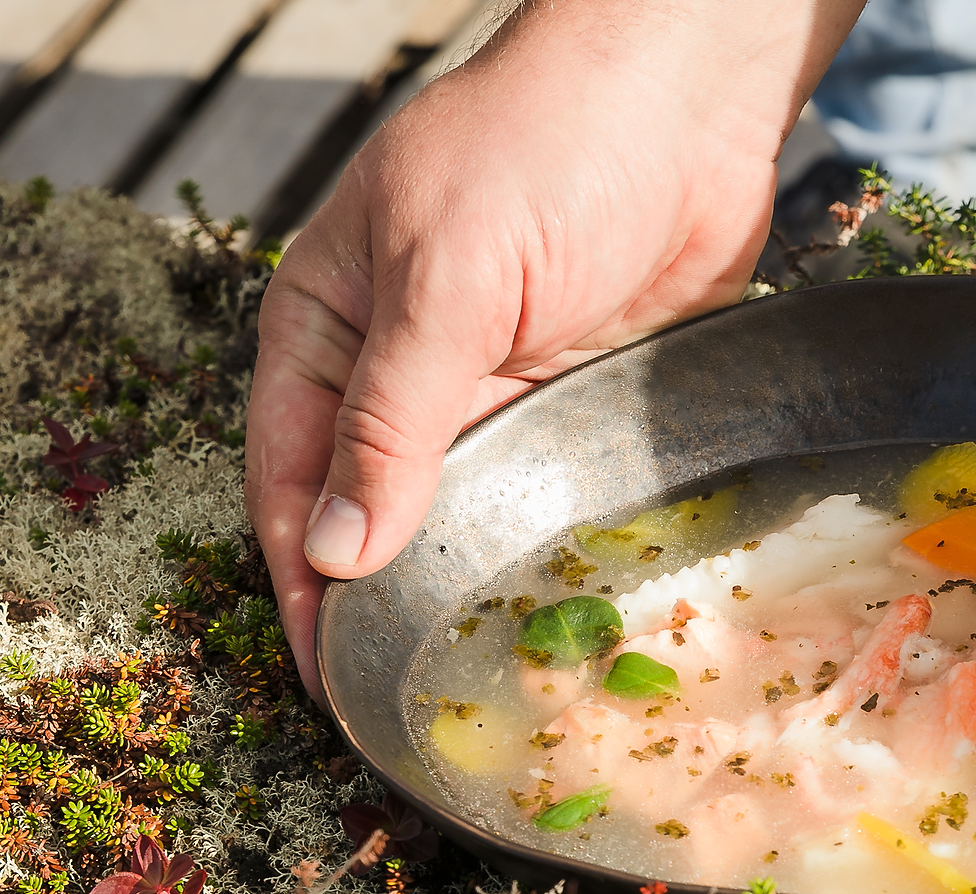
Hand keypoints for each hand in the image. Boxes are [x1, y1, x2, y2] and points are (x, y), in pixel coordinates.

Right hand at [246, 0, 861, 700]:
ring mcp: (492, 394)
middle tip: (409, 711)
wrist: (685, 99)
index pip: (289, 483)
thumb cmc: (543, 150)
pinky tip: (556, 619)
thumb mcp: (444, 281)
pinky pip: (546, 498)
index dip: (305, 585)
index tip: (330, 684)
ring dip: (468, 591)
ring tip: (482, 688)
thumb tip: (336, 552)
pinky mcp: (574, 407)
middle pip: (373, 515)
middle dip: (385, 606)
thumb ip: (392, 421)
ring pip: (462, 518)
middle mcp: (402, 375)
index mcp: (328, 333)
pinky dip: (543, 555)